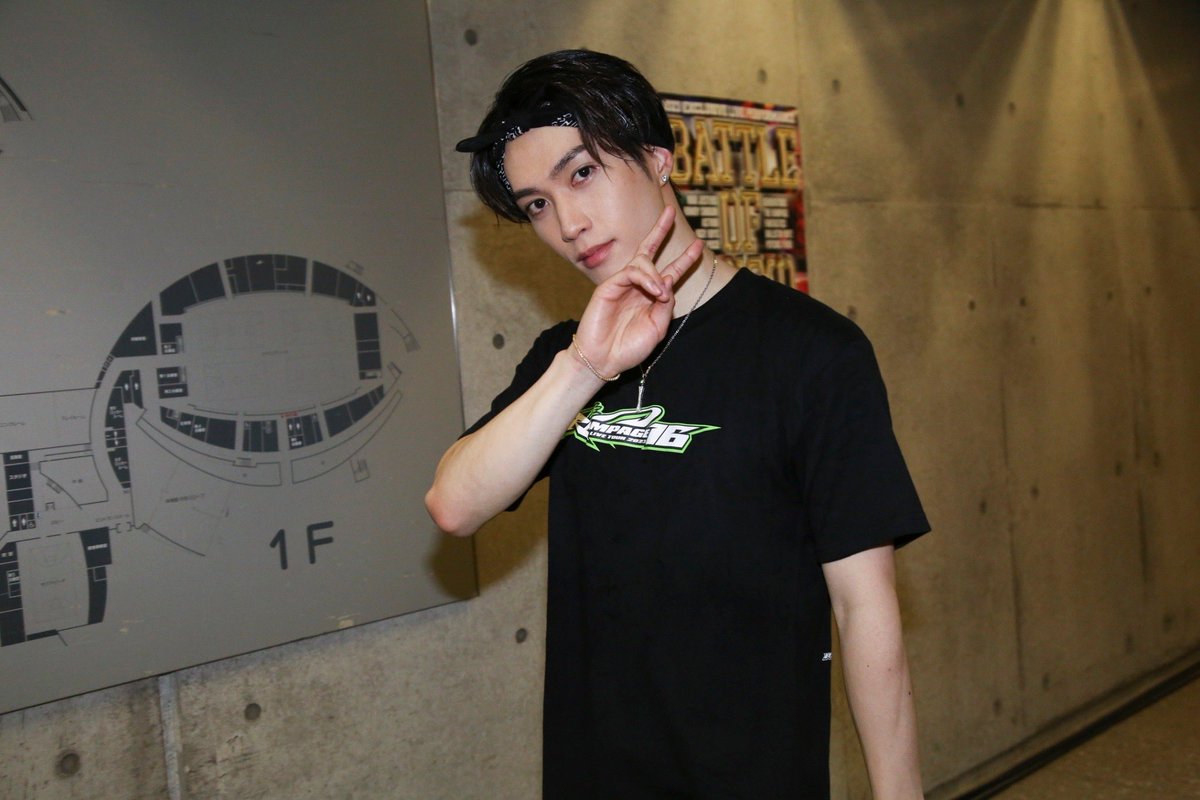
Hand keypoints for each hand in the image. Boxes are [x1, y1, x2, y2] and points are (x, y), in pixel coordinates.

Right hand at [573, 206, 704, 377]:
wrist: (604, 359)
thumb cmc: (629, 348)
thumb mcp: (657, 328)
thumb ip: (666, 306)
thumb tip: (669, 281)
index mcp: (651, 297)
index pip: (670, 272)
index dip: (685, 259)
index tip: (699, 245)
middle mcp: (638, 287)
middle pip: (649, 251)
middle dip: (660, 231)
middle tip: (670, 212)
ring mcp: (623, 285)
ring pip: (643, 262)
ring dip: (656, 274)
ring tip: (660, 293)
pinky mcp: (609, 286)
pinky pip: (631, 272)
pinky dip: (645, 278)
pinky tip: (654, 290)